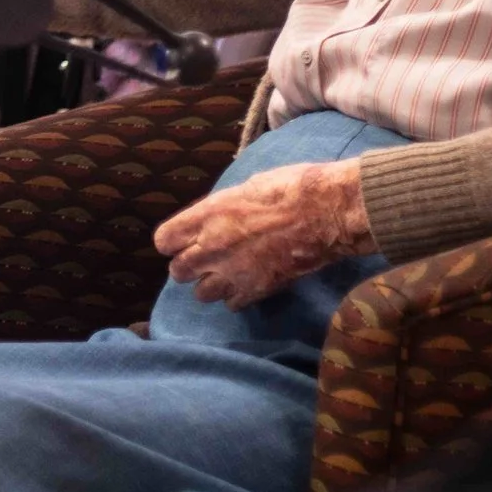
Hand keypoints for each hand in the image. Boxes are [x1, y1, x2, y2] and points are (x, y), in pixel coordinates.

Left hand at [153, 158, 373, 309]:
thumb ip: (222, 209)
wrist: (326, 212)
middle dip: (188, 266)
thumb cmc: (290, 187)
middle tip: (203, 260)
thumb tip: (214, 217)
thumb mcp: (245, 187)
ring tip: (226, 275)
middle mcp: (212, 246)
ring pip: (202, 294)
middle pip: (178, 271)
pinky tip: (248, 284)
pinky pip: (232, 304)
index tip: (181, 240)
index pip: (165, 240)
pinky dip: (237, 297)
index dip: (172, 241)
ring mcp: (234, 272)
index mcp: (207, 215)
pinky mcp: (257, 290)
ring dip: (210, 285)